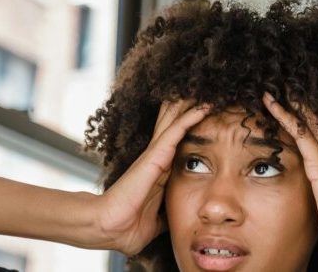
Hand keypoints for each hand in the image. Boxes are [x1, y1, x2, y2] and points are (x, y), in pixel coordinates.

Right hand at [95, 100, 209, 254]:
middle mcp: (156, 158)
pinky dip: (191, 117)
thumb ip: (166, 214)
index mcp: (157, 172)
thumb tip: (179, 220)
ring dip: (191, 105)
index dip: (187, 127)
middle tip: (203, 91)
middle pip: (173, 125)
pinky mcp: (155, 156)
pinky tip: (204, 106)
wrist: (111, 229)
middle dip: (187, 108)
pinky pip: (177, 131)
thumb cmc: (128, 226)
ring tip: (207, 89)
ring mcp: (155, 155)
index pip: (176, 143)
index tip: (203, 115)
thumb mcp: (155, 221)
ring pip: (175, 121)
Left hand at [262, 93, 317, 270]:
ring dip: (293, 104)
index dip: (314, 124)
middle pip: (317, 126)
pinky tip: (271, 102)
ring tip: (281, 87)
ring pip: (307, 123)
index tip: (305, 110)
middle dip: (305, 107)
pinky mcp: (316, 163)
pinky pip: (297, 132)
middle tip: (293, 88)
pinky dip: (284, 115)